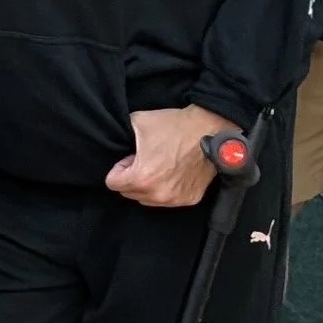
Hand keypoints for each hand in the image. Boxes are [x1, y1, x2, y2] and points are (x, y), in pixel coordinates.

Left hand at [105, 105, 242, 209]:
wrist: (210, 129)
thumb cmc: (175, 126)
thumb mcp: (138, 122)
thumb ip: (121, 135)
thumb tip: (114, 141)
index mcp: (141, 178)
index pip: (113, 183)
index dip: (118, 167)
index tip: (130, 158)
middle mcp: (158, 194)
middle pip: (129, 193)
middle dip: (131, 178)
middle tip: (145, 160)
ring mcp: (175, 199)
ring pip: (148, 199)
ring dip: (148, 186)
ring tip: (159, 165)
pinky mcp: (190, 199)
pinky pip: (168, 200)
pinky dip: (166, 189)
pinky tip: (173, 171)